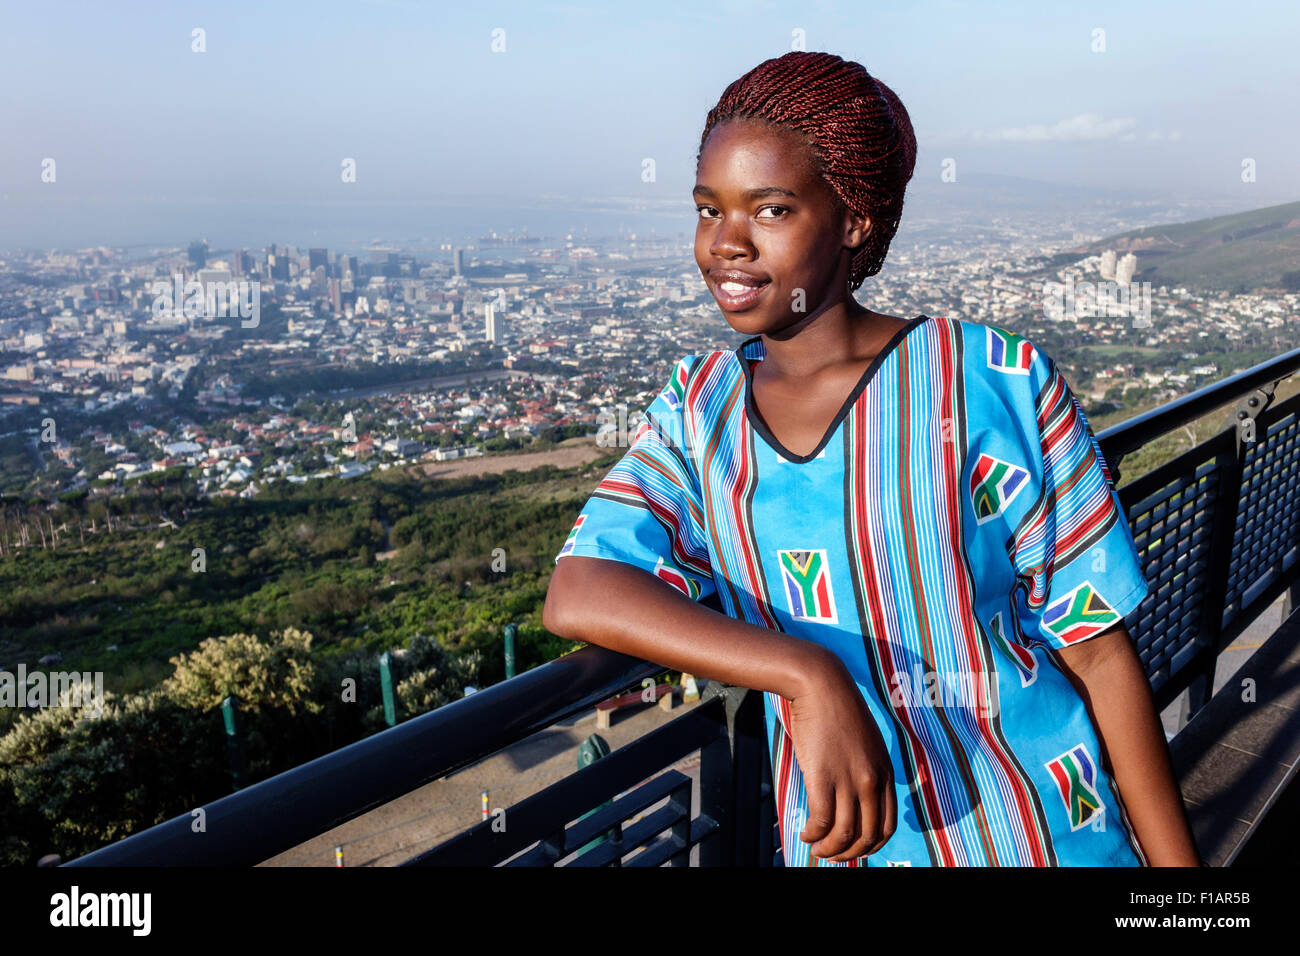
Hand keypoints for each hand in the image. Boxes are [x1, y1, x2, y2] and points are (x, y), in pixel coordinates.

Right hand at [786, 651, 896, 861]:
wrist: (821, 684)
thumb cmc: (837, 711)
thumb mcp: (865, 742)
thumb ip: (866, 769)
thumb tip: (854, 797)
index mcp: (885, 772)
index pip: (887, 826)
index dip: (870, 845)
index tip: (853, 848)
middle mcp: (872, 780)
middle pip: (867, 835)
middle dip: (848, 853)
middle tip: (831, 855)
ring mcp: (849, 779)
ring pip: (845, 834)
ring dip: (830, 850)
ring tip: (816, 849)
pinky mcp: (824, 776)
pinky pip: (822, 821)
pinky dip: (814, 835)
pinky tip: (805, 835)